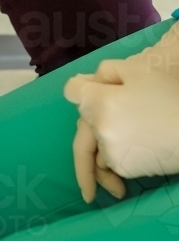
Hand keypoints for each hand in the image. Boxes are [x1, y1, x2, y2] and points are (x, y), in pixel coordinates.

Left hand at [65, 61, 178, 202]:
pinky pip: (109, 157)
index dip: (79, 87)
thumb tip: (83, 82)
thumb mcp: (138, 71)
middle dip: (88, 117)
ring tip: (127, 129)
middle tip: (96, 121)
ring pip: (95, 140)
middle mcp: (100, 129)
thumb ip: (106, 72)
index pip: (71, 92)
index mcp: (100, 102)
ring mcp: (111, 152)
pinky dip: (114, 151)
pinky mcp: (124, 168)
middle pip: (82, 119)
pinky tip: (134, 143)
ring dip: (102, 135)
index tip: (84, 88)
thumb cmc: (168, 96)